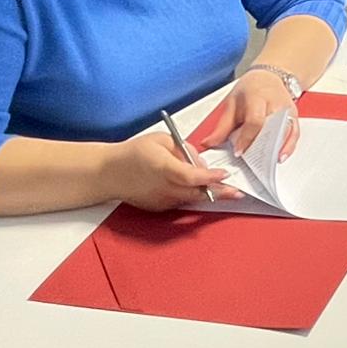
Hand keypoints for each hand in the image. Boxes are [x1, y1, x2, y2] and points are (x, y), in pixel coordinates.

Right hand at [102, 133, 240, 210]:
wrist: (108, 173)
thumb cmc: (133, 153)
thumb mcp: (161, 140)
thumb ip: (184, 149)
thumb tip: (201, 162)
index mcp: (163, 168)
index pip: (192, 177)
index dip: (210, 178)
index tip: (225, 175)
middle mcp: (163, 187)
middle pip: (196, 193)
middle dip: (219, 193)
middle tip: (237, 192)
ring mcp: (161, 200)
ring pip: (191, 199)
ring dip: (207, 195)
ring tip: (227, 191)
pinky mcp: (159, 207)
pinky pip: (181, 202)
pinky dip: (192, 196)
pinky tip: (199, 190)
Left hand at [198, 69, 298, 159]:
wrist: (268, 78)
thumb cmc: (251, 89)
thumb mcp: (232, 103)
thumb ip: (222, 126)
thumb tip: (210, 143)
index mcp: (257, 97)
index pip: (255, 120)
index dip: (247, 138)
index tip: (239, 151)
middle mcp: (275, 103)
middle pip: (273, 127)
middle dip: (264, 147)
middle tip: (254, 161)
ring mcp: (287, 109)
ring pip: (286, 131)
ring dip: (278, 149)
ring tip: (269, 163)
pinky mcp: (294, 116)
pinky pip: (294, 133)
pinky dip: (289, 146)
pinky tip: (281, 156)